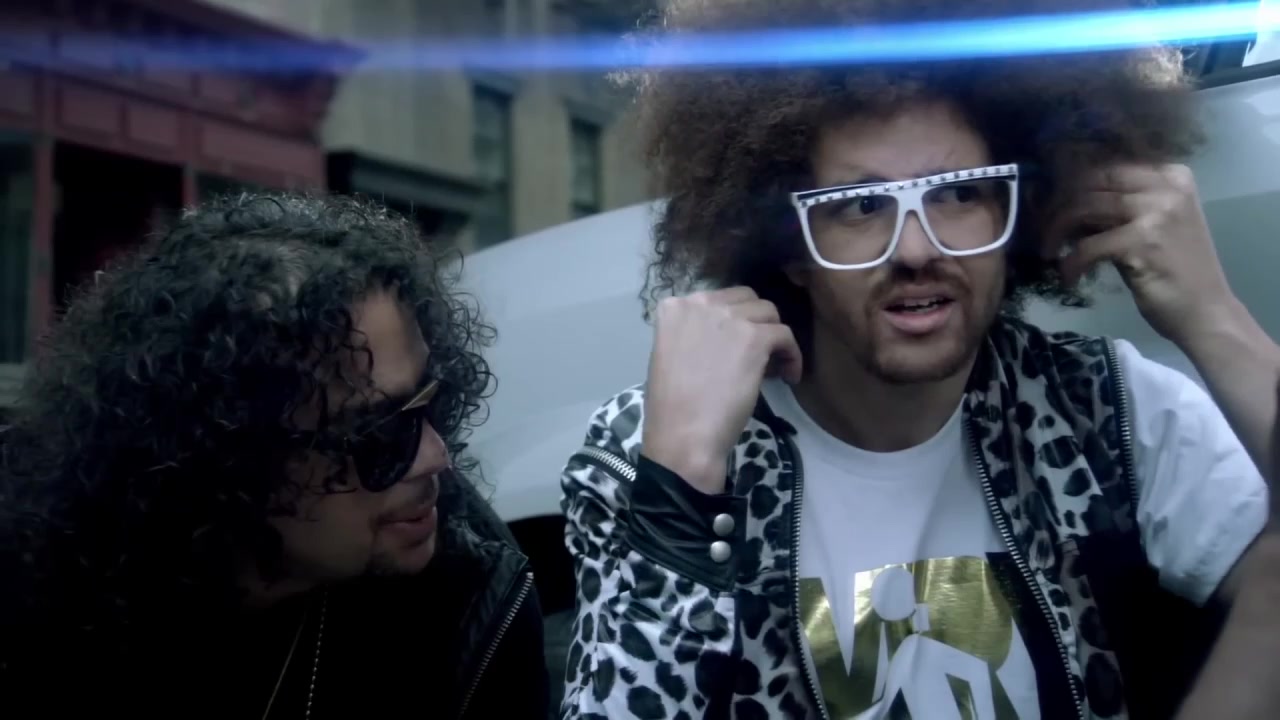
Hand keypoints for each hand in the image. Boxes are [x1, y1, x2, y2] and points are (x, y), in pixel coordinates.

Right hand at [641, 287, 802, 494]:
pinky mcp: (754, 338)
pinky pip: (785, 335)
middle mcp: (699, 303)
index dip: (731, 323)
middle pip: (745, 299)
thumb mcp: (669, 356)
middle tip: (757, 354)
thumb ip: (692, 335)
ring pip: (769, 313)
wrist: (683, 435)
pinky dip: (792, 355)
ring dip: (773, 337)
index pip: (716, 299)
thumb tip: (726, 339)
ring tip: (773, 367)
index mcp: (673, 308)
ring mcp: (728, 318)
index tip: (735, 348)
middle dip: (755, 322)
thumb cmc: (671, 409)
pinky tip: (788, 376)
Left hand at [1044, 163, 1236, 349]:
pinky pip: (1088, 246)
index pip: (1108, 166)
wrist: (1206, 312)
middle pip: (1093, 181)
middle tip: (1043, 228)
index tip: (1051, 201)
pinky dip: (1071, 262)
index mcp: (1172, 176)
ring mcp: (1157, 211)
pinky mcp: (1143, 241)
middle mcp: (1167, 186)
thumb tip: (1067, 202)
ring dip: (1057, 230)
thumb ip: (1116, 210)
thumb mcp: (1149, 227)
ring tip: (1049, 251)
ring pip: (1085, 206)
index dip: (1072, 182)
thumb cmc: (1175, 272)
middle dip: (1060, 204)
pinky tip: (1068, 277)